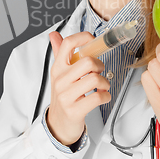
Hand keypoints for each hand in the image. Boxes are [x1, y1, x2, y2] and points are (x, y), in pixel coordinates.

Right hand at [46, 31, 110, 145]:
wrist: (57, 124)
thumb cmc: (64, 95)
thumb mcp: (59, 74)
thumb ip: (59, 53)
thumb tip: (54, 34)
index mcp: (57, 68)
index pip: (68, 44)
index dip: (83, 38)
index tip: (92, 40)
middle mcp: (60, 80)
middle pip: (87, 61)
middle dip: (100, 66)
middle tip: (99, 72)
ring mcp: (66, 96)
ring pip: (95, 79)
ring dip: (105, 83)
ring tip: (101, 86)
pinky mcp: (74, 110)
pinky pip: (98, 97)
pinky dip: (105, 96)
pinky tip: (102, 97)